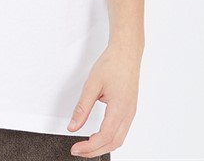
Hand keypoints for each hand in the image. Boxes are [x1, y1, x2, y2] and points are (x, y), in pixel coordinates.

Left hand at [66, 42, 141, 157]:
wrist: (127, 52)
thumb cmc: (112, 63)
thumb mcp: (92, 84)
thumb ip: (82, 108)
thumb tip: (72, 127)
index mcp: (119, 107)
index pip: (104, 137)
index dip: (89, 147)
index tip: (75, 149)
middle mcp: (128, 113)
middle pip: (113, 143)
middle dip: (95, 151)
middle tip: (78, 151)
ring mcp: (131, 112)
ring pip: (119, 139)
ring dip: (103, 146)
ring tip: (87, 146)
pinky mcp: (130, 109)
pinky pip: (121, 131)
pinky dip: (109, 139)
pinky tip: (99, 136)